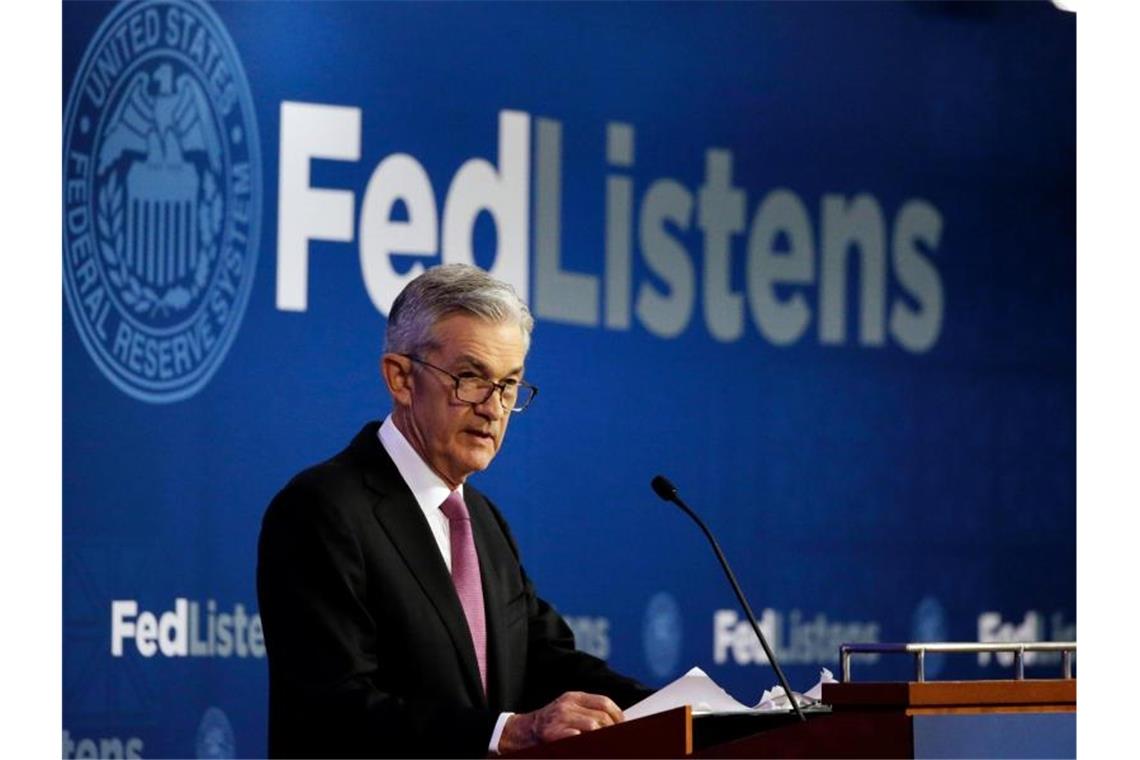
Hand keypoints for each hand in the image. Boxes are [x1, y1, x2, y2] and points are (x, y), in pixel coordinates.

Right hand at [498, 691, 623, 751]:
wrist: (523, 731)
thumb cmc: (551, 723)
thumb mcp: (568, 709)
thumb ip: (588, 711)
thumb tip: (616, 720)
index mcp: (574, 697)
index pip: (604, 702)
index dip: (618, 715)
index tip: (623, 725)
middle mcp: (567, 705)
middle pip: (601, 716)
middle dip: (612, 729)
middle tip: (615, 738)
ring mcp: (560, 719)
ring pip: (593, 726)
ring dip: (601, 736)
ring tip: (603, 742)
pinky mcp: (553, 733)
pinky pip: (576, 737)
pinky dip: (584, 741)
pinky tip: (586, 744)